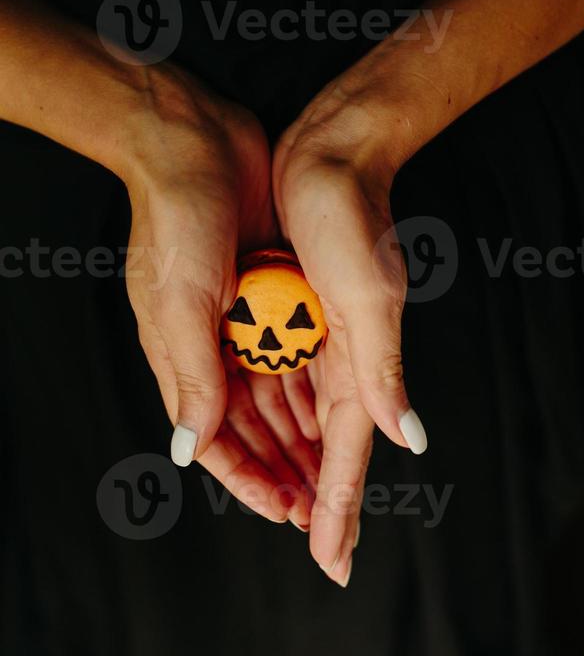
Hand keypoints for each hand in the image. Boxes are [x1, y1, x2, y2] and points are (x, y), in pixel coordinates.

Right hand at [123, 63, 317, 525]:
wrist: (195, 142)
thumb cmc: (176, 219)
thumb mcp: (181, 302)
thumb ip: (192, 375)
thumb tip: (190, 449)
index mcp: (185, 358)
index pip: (217, 441)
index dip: (251, 481)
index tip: (289, 513)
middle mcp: (215, 348)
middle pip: (253, 430)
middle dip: (284, 470)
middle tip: (323, 510)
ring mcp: (245, 322)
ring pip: (278, 399)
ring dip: (303, 437)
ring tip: (335, 474)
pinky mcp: (272, 294)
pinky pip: (295, 355)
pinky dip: (312, 388)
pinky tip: (335, 412)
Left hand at [273, 61, 428, 584]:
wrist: (331, 152)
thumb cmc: (348, 215)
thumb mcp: (367, 294)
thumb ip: (383, 370)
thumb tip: (409, 439)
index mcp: (360, 359)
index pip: (350, 453)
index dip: (341, 509)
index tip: (332, 560)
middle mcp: (342, 355)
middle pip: (330, 446)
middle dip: (323, 498)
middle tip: (318, 549)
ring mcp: (318, 335)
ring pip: (304, 418)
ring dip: (297, 462)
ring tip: (286, 507)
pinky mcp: (296, 311)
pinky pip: (284, 377)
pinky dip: (279, 413)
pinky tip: (269, 435)